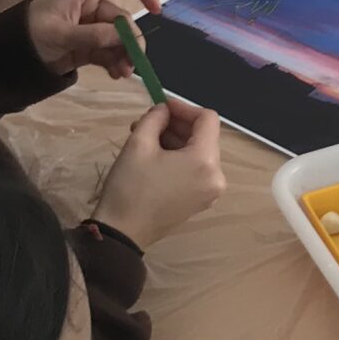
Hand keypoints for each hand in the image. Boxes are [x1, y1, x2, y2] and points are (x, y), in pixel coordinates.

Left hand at [28, 0, 159, 76]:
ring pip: (117, 39)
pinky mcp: (87, 47)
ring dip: (124, 54)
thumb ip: (93, 34)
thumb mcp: (60, 33)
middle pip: (121, 19)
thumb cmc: (30, 34)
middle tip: (135, 60)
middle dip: (130, 39)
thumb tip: (124, 37)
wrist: (9, 58)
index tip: (156, 9)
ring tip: (124, 72)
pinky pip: (108, 53)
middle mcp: (90, 7)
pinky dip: (115, 63)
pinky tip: (117, 74)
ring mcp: (90, 28)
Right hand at [92, 101, 225, 247]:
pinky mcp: (200, 201)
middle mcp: (216, 177)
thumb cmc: (130, 187)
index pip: (208, 120)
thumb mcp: (138, 143)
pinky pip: (195, 170)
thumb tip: (164, 110)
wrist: (122, 233)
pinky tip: (154, 156)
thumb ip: (155, 118)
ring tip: (145, 137)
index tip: (161, 105)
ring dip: (175, 140)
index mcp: (205, 161)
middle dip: (177, 125)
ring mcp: (210, 192)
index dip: (184, 107)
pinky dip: (179, 158)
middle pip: (204, 137)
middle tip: (147, 121)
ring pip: (199, 153)